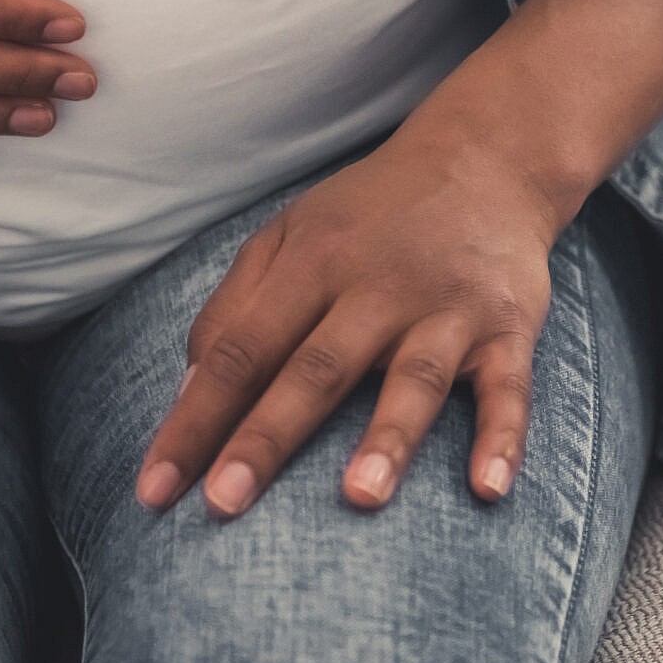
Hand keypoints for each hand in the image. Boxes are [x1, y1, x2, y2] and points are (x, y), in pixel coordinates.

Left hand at [131, 0, 662, 519]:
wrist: (486, 158)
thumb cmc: (370, 215)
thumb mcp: (291, 236)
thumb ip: (236, 306)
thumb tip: (186, 391)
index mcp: (312, 262)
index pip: (239, 349)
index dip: (194, 419)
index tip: (154, 490)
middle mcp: (379, 286)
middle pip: (315, 369)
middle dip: (267, 437)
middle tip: (223, 504)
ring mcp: (448, 308)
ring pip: (416, 379)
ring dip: (389, 438)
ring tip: (360, 498)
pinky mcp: (508, 327)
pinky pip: (509, 388)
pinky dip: (502, 438)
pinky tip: (488, 489)